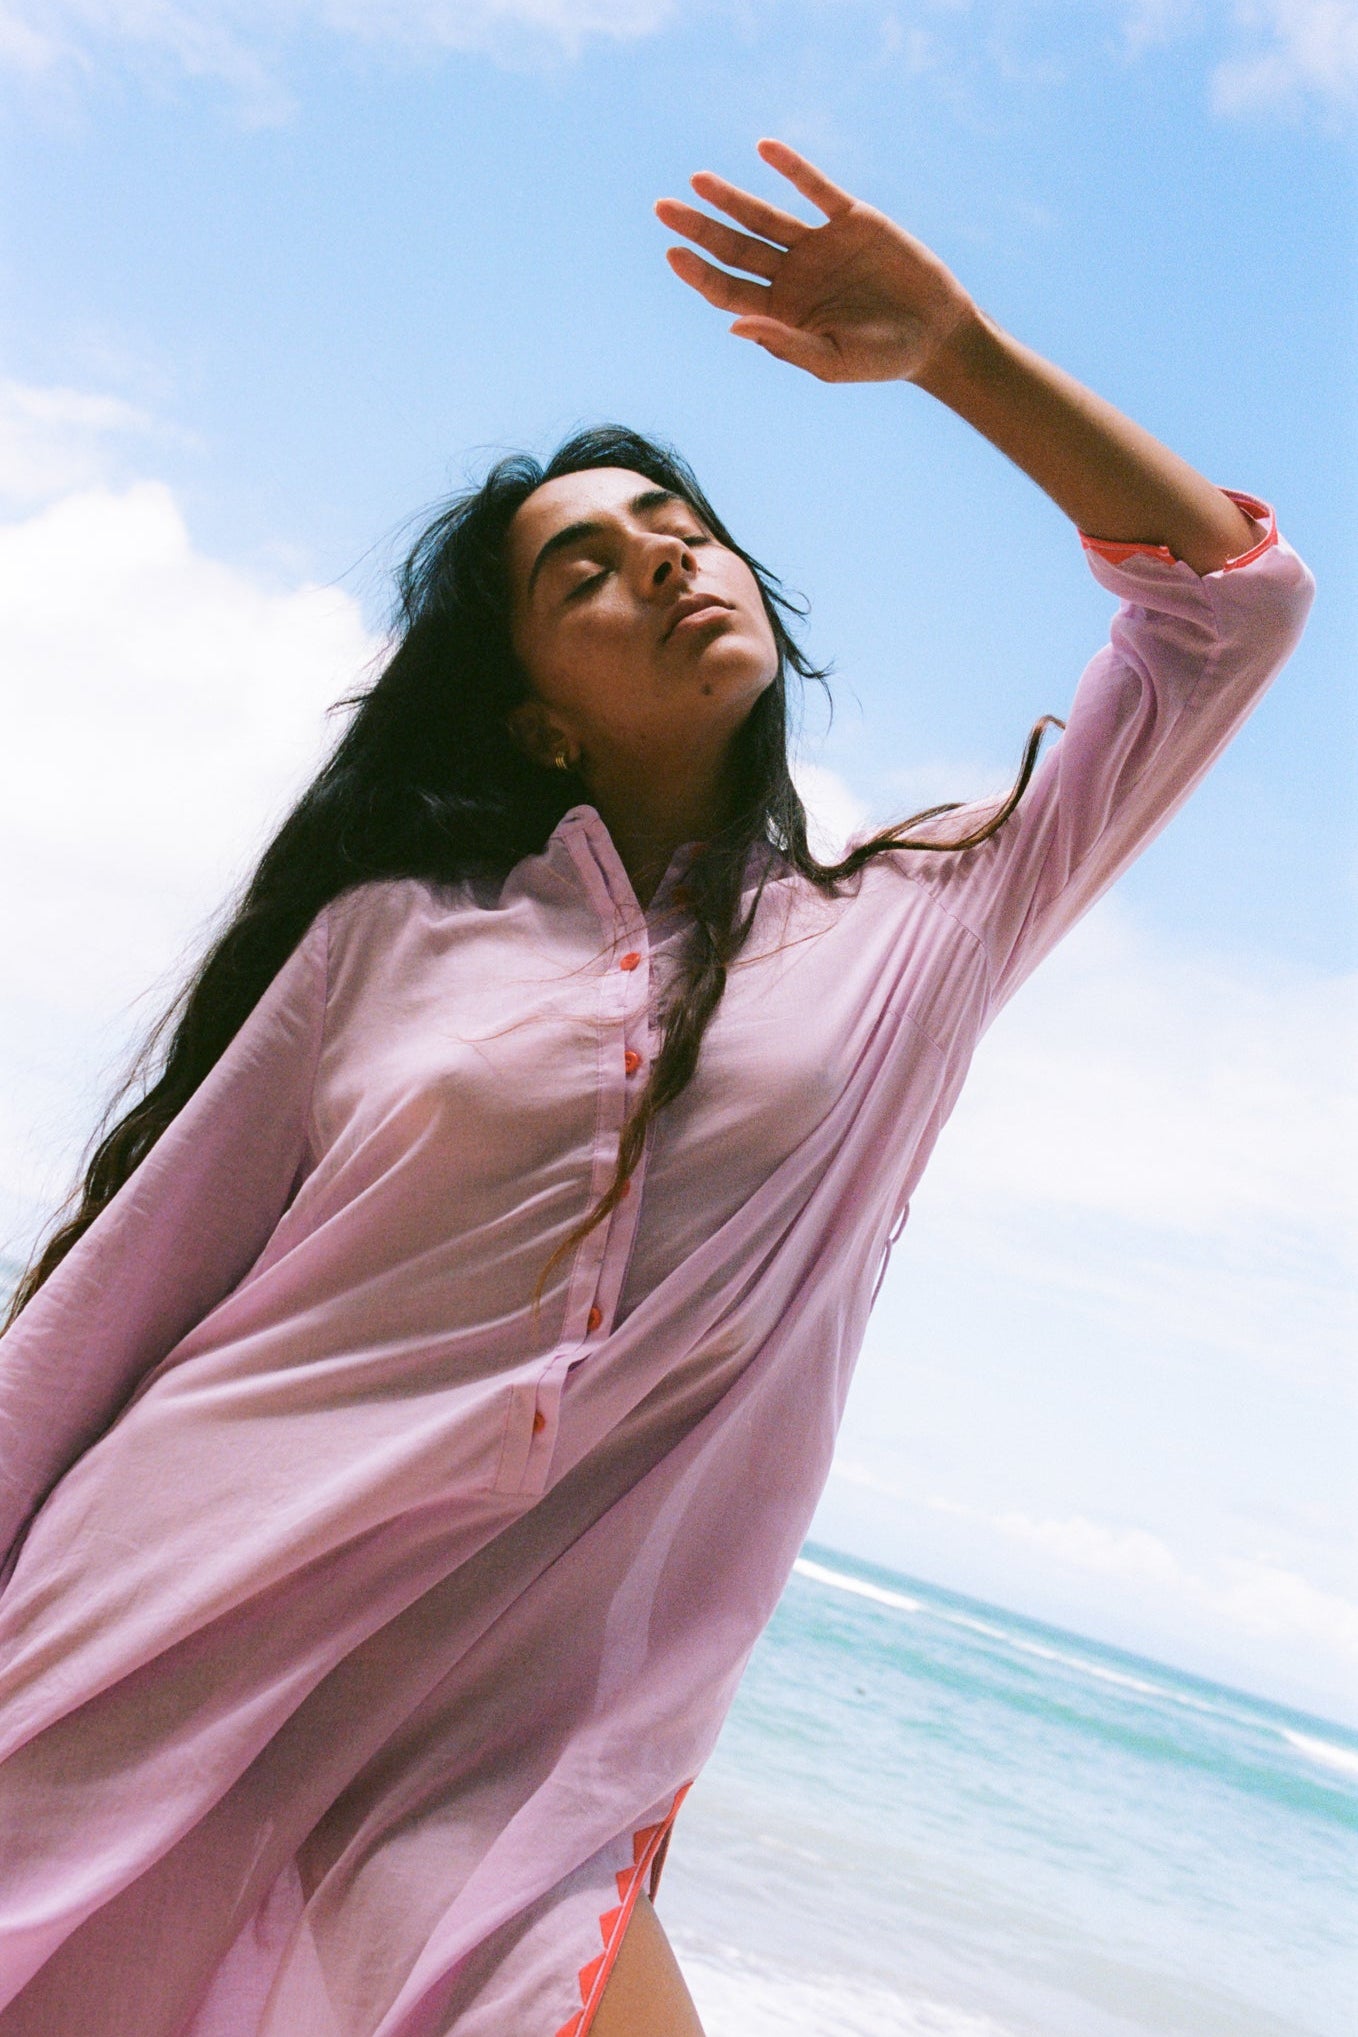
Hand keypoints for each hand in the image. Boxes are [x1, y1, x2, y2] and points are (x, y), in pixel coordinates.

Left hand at [655, 139, 975, 385]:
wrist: (935, 334)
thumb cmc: (882, 359)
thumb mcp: (834, 361)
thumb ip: (786, 344)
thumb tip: (734, 326)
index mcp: (781, 310)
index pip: (728, 289)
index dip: (699, 272)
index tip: (673, 252)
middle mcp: (792, 274)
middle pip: (735, 248)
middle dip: (700, 228)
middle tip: (663, 209)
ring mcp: (818, 245)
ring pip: (764, 216)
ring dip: (732, 198)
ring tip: (698, 180)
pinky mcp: (851, 219)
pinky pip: (816, 188)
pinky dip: (792, 169)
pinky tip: (764, 150)